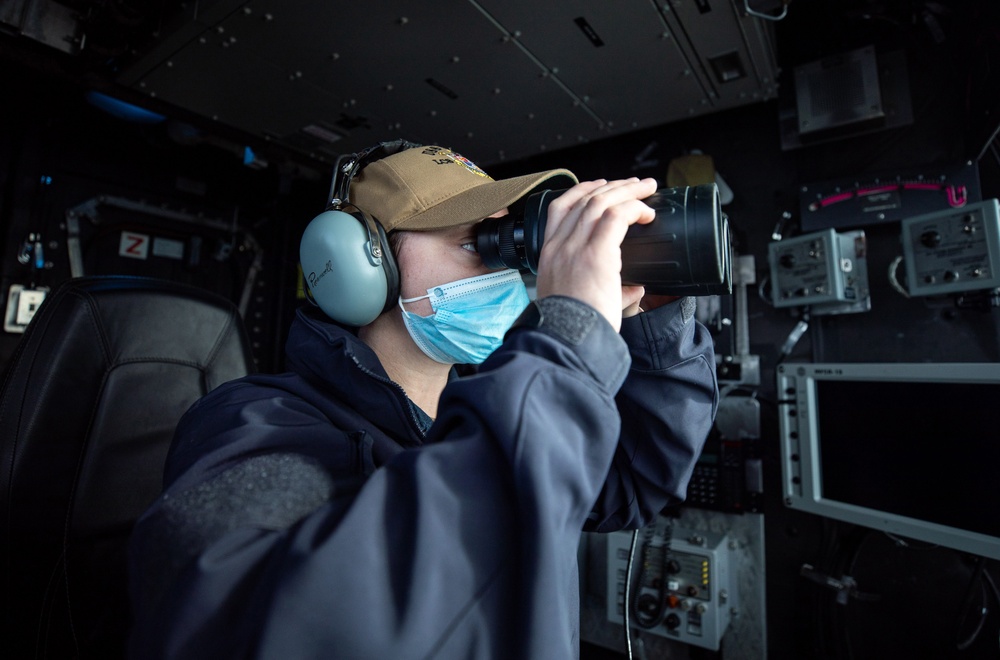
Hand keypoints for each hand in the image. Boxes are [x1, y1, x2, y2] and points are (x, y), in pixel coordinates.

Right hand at [534, 178, 657, 331]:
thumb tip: (635, 287)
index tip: (600, 187)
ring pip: (601, 202)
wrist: (566, 340)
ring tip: (647, 188)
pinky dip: (634, 209)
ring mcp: (574, 248)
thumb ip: (608, 291)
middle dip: (612, 186)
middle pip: (584, 199)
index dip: (582, 191)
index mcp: (549, 255)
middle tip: (634, 183)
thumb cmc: (573, 328)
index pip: (560, 208)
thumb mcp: (579, 302)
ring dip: (627, 191)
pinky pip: (616, 216)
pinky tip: (646, 213)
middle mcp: (558, 246)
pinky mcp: (596, 254)